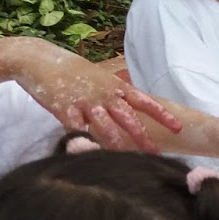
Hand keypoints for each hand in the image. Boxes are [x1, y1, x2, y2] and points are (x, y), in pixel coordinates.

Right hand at [14, 39, 181, 150]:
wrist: (40, 59)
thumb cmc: (73, 71)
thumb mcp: (100, 78)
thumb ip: (116, 95)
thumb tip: (134, 109)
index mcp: (116, 87)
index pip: (145, 101)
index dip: (162, 115)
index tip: (178, 128)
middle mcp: (105, 94)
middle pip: (129, 118)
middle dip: (143, 138)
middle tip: (156, 154)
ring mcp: (85, 101)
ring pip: (105, 127)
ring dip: (116, 144)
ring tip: (125, 160)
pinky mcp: (64, 108)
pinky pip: (77, 129)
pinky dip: (83, 141)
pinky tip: (88, 153)